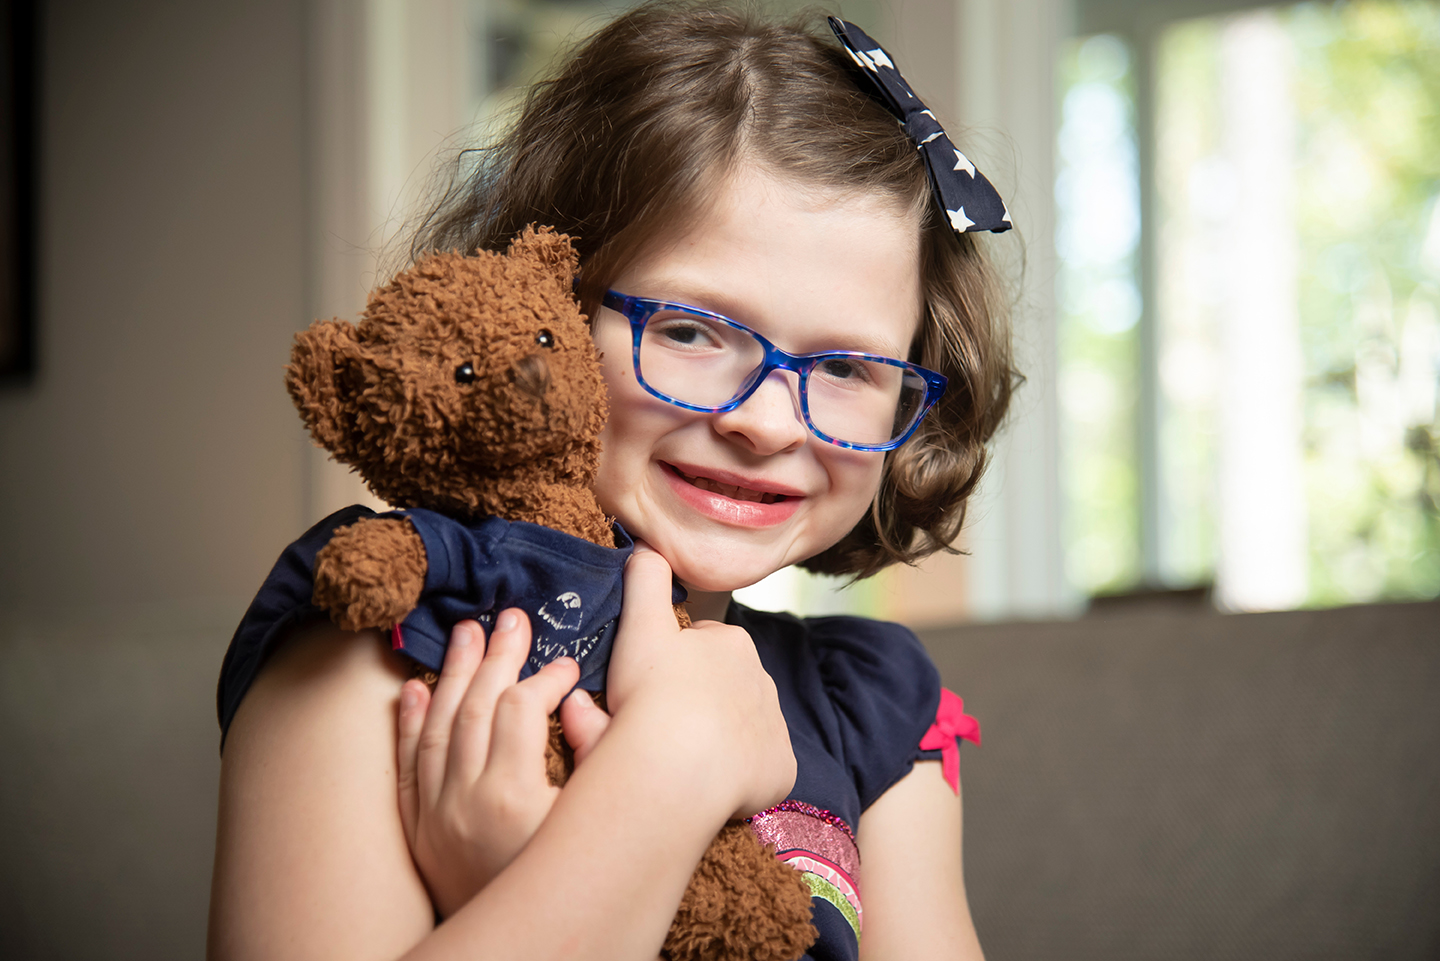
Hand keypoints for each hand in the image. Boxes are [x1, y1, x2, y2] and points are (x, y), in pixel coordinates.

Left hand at [395, 612, 609, 916]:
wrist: (519, 956)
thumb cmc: (573, 890)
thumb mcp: (597, 825)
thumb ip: (597, 759)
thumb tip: (581, 704)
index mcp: (513, 796)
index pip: (523, 707)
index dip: (547, 677)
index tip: (569, 666)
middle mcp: (464, 801)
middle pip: (475, 706)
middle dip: (495, 655)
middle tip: (510, 618)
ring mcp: (434, 818)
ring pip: (436, 727)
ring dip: (452, 674)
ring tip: (465, 633)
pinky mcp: (419, 835)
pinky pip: (406, 767)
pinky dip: (408, 725)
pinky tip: (414, 690)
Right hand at [604, 545, 795, 818]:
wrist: (676, 767)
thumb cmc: (652, 692)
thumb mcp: (639, 624)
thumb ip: (644, 577)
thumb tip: (647, 543)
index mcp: (732, 643)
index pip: (701, 647)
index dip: (669, 666)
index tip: (647, 688)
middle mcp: (764, 680)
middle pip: (722, 688)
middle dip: (695, 702)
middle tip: (657, 726)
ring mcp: (776, 728)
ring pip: (739, 728)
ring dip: (713, 737)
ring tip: (678, 756)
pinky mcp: (782, 770)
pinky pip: (758, 769)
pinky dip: (735, 774)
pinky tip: (706, 781)